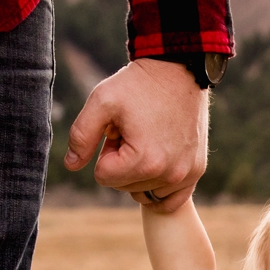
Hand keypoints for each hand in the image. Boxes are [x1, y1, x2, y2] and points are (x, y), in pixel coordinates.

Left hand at [64, 58, 209, 211]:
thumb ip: (81, 136)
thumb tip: (72, 166)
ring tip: (148, 140)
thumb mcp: (101, 102)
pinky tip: (158, 165)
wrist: (179, 70)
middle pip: (124, 186)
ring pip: (144, 192)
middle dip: (122, 162)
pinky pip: (170, 200)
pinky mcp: (197, 171)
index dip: (105, 151)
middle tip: (133, 132)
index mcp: (144, 160)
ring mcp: (186, 174)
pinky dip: (159, 187)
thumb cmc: (137, 85)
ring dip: (140, 172)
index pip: (103, 177)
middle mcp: (169, 173)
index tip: (117, 130)